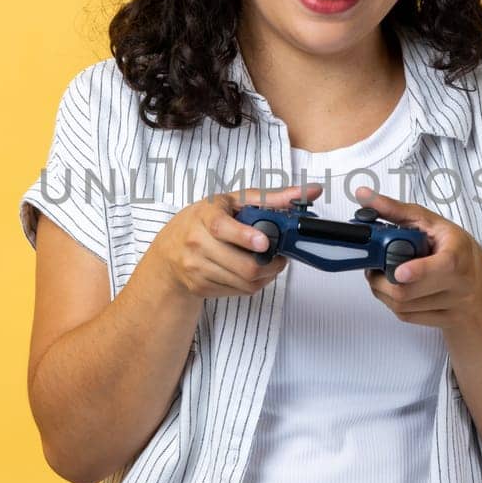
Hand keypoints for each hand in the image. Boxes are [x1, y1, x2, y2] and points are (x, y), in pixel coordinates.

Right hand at [147, 182, 324, 300]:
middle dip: (272, 264)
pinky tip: (253, 273)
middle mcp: (196, 242)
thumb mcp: (233, 201)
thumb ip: (273, 197)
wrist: (168, 252)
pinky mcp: (200, 287)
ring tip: (269, 263)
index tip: (264, 243)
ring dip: (267, 276)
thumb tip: (312, 191)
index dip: (245, 237)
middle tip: (280, 256)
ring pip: (245, 282)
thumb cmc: (205, 221)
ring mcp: (197, 268)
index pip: (222, 227)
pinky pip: (239, 291)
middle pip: (244, 265)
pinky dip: (253, 284)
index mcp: (204, 215)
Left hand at [354, 185, 481, 329]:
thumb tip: (364, 196)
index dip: (418, 270)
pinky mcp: (442, 321)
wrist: (481, 285)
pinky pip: (406, 316)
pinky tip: (395, 288)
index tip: (399, 272)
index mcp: (458, 255)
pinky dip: (392, 303)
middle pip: (408, 291)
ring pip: (402, 306)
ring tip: (383, 275)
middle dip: (381, 279)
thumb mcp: (432, 223)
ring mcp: (451, 305)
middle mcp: (459, 283)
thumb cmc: (457, 250)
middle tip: (374, 266)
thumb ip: (396, 210)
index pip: (443, 266)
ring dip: (382, 291)